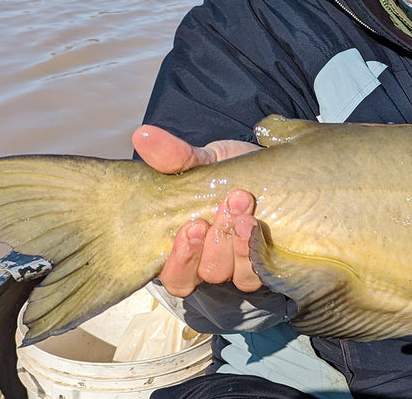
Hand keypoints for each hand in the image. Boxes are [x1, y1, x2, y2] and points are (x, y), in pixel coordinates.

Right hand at [132, 125, 261, 296]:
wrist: (269, 166)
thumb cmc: (227, 171)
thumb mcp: (201, 160)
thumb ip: (173, 155)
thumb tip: (142, 135)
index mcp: (186, 247)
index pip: (174, 275)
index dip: (181, 260)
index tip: (193, 226)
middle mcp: (212, 262)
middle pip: (208, 272)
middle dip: (218, 240)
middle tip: (231, 203)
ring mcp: (243, 264)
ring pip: (238, 276)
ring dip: (241, 245)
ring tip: (247, 212)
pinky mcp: (269, 260)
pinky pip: (265, 272)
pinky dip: (261, 251)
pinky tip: (261, 228)